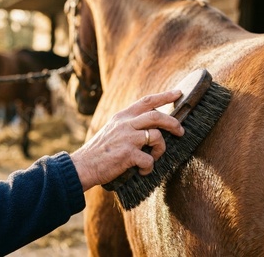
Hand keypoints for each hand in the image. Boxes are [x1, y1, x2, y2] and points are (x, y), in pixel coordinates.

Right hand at [70, 90, 184, 190]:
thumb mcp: (113, 130)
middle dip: (173, 123)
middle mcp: (125, 124)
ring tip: (153, 158)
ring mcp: (127, 138)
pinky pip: (149, 160)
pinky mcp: (128, 154)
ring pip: (157, 137)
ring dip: (160, 150)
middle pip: (157, 116)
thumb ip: (129, 124)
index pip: (147, 101)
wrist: (83, 166)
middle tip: (181, 131)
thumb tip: (152, 126)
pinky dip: (149, 167)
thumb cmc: (100, 151)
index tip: (178, 93)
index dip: (165, 96)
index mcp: (122, 116)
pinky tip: (142, 171)